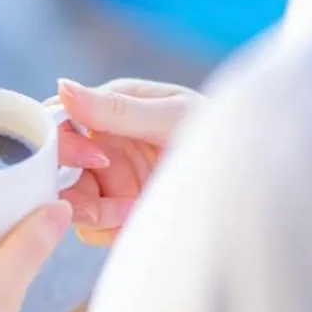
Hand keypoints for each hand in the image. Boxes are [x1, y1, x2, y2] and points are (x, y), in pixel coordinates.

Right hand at [50, 78, 203, 247]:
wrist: (252, 183)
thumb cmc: (220, 136)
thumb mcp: (172, 117)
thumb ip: (118, 109)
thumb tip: (64, 86)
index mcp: (114, 105)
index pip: (62, 116)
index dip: (63, 140)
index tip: (91, 159)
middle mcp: (105, 141)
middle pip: (59, 164)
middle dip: (73, 184)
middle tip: (98, 203)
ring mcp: (111, 178)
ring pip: (72, 197)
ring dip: (93, 209)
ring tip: (129, 209)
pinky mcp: (119, 212)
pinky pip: (91, 225)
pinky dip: (107, 226)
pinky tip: (136, 218)